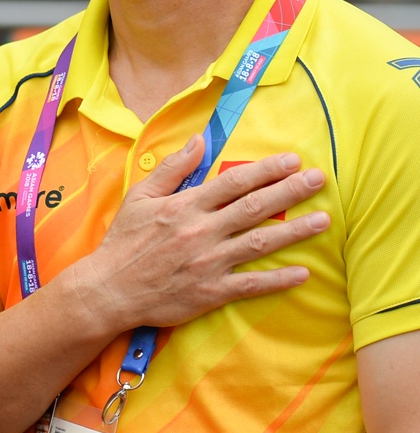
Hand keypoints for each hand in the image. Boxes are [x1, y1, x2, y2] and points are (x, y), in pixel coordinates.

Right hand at [65, 138, 327, 333]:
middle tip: (319, 180)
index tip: (292, 160)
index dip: (265, 170)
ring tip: (323, 220)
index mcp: (184, 207)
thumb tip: (198, 141)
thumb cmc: (123, 242)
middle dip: (290, 192)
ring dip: (294, 231)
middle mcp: (201, 231)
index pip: (233, 182)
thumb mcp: (139, 197)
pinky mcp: (211, 292)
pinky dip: (278, 279)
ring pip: (259, 243)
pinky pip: (251, 284)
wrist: (109, 290)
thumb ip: (171, 169)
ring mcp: (208, 262)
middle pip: (254, 208)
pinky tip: (303, 273)